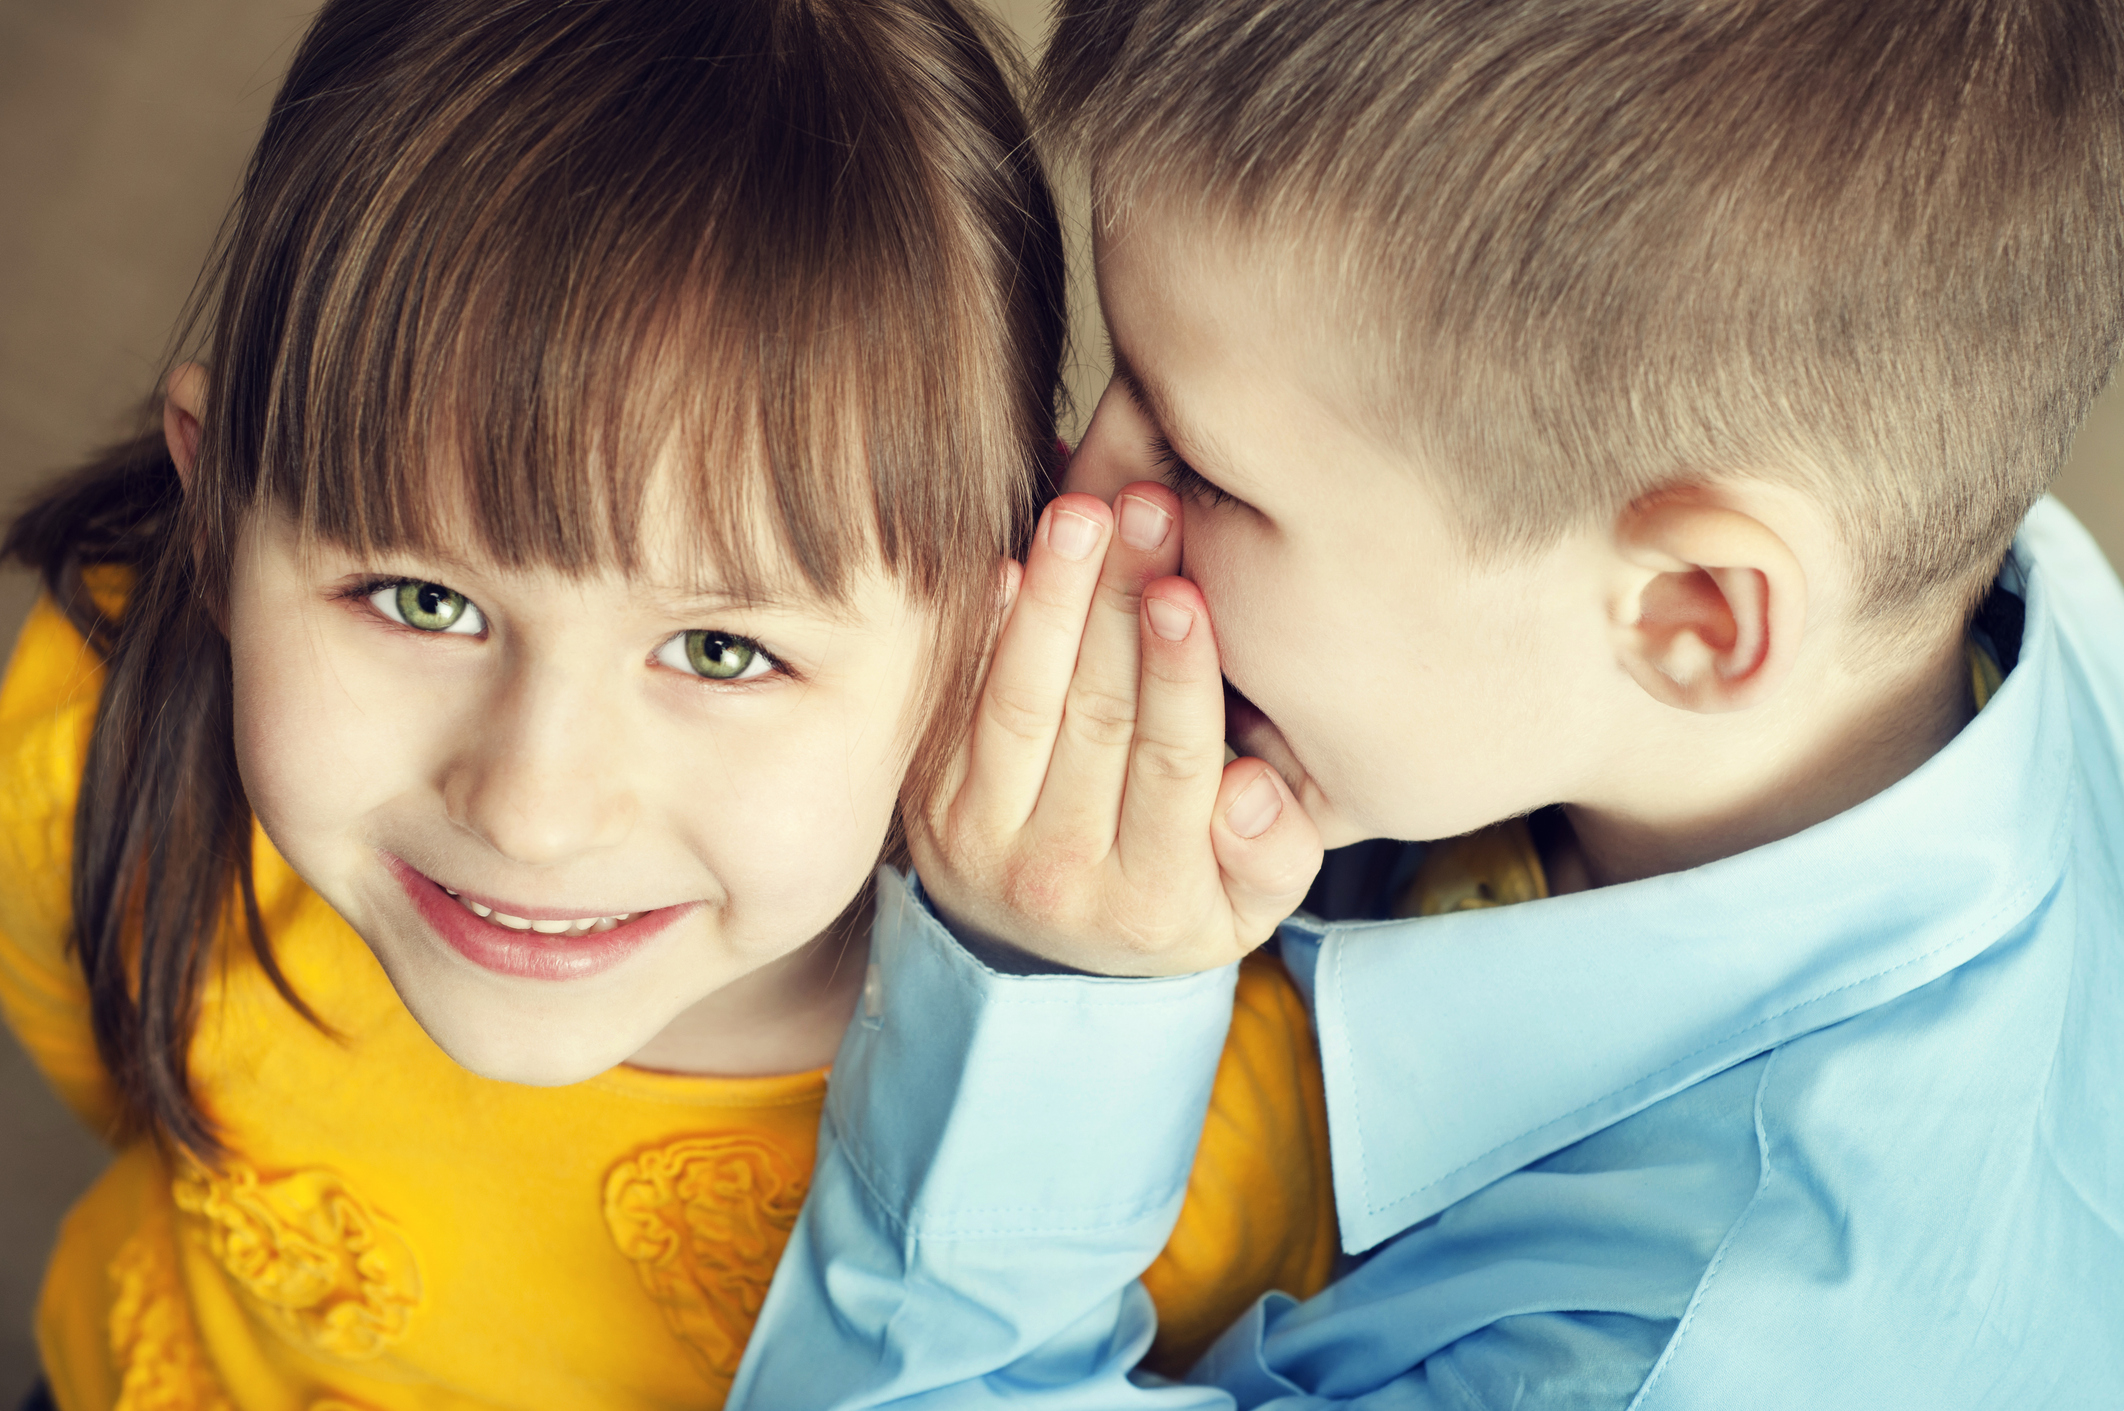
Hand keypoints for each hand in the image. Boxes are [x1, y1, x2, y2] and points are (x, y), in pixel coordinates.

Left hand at [907, 480, 1322, 976]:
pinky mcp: (927, 803)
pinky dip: (984, 630)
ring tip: (1082, 513)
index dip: (1178, 678)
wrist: (1049, 958)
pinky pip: (959, 704)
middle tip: (1145, 510)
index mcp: (1152, 905)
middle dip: (1120, 604)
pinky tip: (1011, 560)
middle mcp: (1055, 880)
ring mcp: (978, 842)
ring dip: (1052, 597)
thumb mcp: (1247, 905)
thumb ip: (1273, 853)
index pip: (1171, 769)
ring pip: (1019, 701)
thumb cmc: (1175, 899)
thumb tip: (1248, 787)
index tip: (1184, 593)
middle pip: (1094, 719)